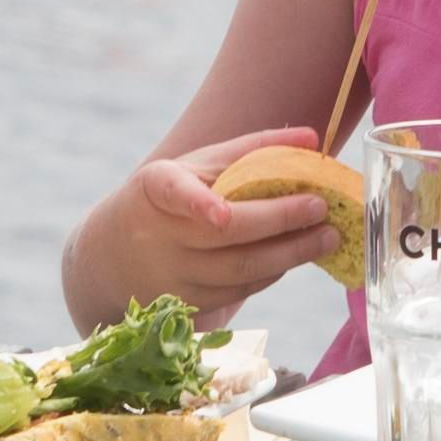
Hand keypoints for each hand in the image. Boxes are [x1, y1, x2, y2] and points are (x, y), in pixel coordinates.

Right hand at [107, 125, 349, 310]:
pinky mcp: (188, 303)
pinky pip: (240, 289)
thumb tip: (312, 137)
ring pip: (240, 270)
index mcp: (156, 189)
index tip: (220, 214)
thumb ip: (251, 149)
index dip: (197, 204)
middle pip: (228, 236)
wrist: (112, 257)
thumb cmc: (168, 199)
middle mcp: (160, 235)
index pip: (174, 193)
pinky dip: (274, 271)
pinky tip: (298, 255)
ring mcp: (173, 275)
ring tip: (327, 236)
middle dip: (281, 221)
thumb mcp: (195, 165)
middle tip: (322, 207)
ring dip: (291, 254)